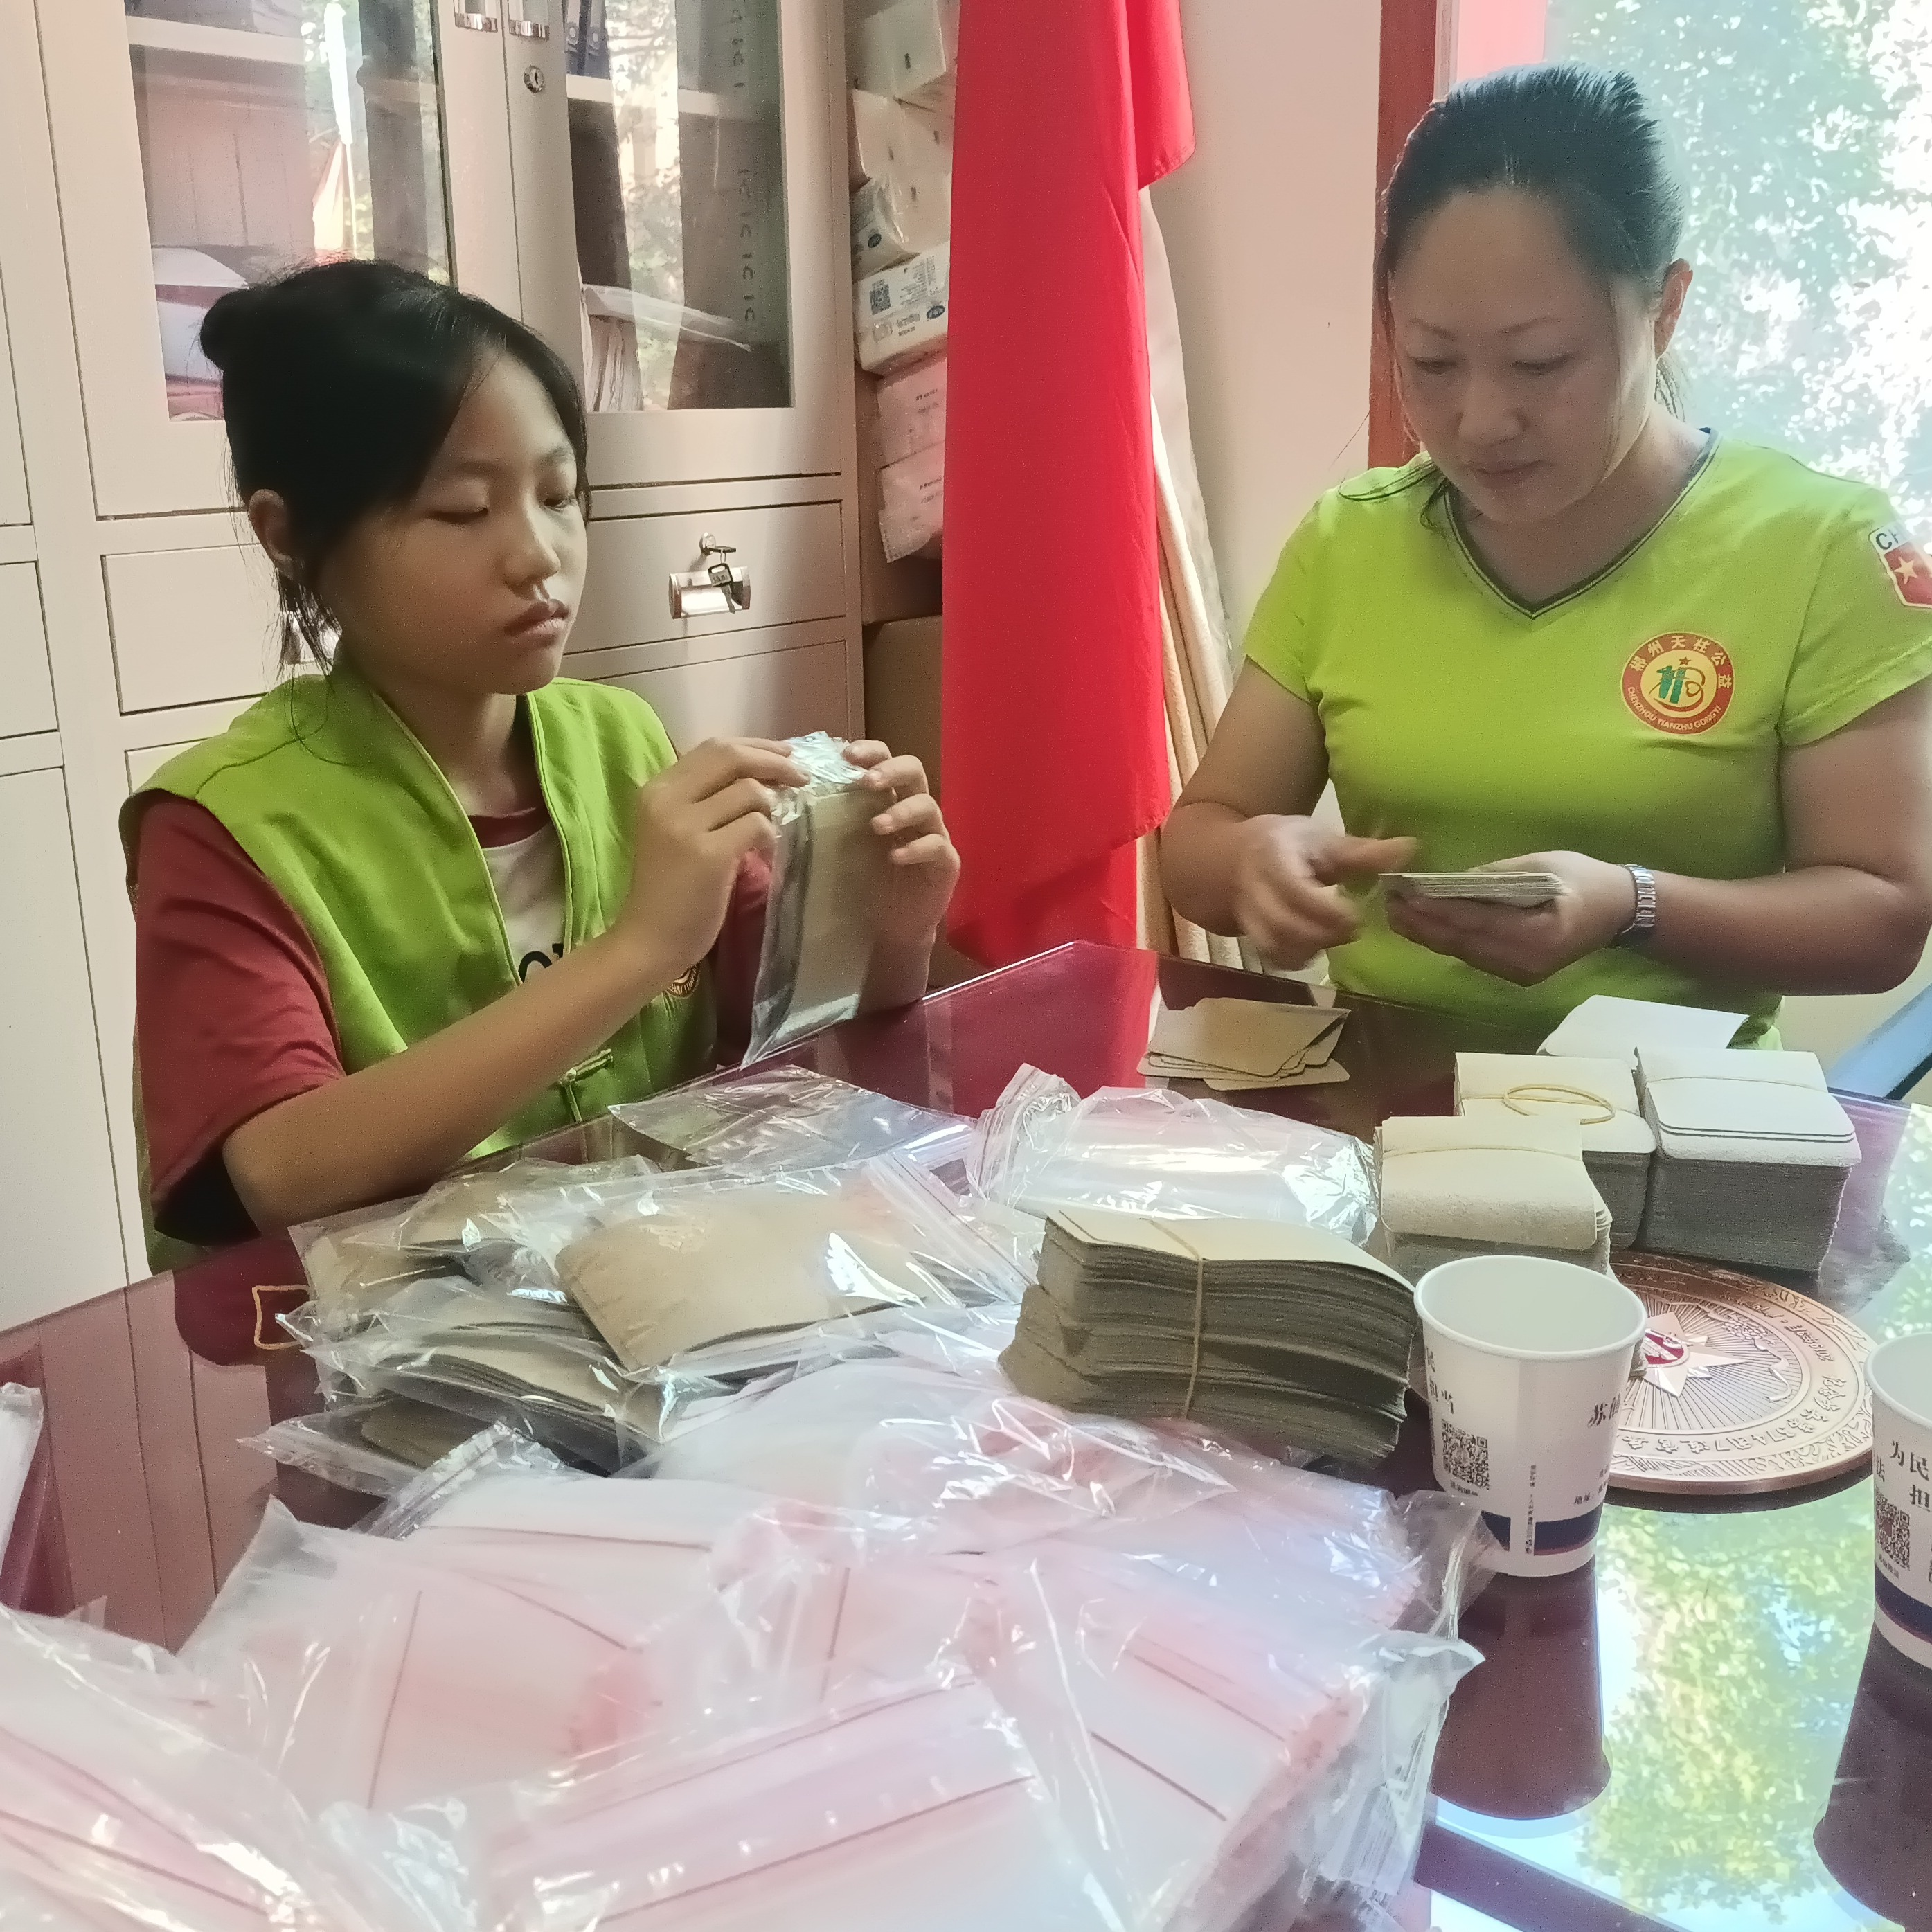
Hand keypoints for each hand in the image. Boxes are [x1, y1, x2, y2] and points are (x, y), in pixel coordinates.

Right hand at [617, 737, 805, 977]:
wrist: (649, 939)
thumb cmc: (668, 889)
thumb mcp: (676, 831)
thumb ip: (706, 800)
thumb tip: (762, 775)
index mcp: (657, 788)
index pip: (713, 747)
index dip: (755, 746)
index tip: (784, 755)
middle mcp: (666, 799)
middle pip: (731, 757)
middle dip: (774, 761)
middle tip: (802, 777)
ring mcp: (685, 825)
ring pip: (749, 791)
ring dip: (772, 808)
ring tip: (771, 831)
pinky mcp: (707, 853)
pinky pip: (756, 825)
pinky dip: (769, 835)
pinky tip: (765, 854)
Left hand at [845, 740, 960, 953]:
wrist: (886, 930)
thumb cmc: (863, 883)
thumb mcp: (840, 846)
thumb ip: (827, 818)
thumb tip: (789, 792)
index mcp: (888, 799)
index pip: (885, 760)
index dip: (871, 751)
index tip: (847, 755)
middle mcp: (913, 810)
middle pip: (914, 770)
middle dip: (890, 770)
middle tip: (867, 782)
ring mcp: (933, 835)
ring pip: (928, 806)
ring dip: (901, 811)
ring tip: (877, 825)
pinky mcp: (946, 864)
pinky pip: (937, 847)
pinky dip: (917, 848)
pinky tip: (895, 856)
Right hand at [1230, 817, 1417, 966]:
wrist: (1232, 859)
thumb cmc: (1286, 845)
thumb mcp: (1321, 839)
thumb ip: (1363, 851)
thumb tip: (1411, 850)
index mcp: (1271, 856)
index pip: (1295, 890)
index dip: (1328, 910)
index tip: (1357, 915)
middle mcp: (1252, 887)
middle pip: (1284, 924)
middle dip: (1325, 933)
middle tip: (1356, 929)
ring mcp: (1246, 914)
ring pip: (1275, 945)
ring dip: (1312, 948)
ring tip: (1338, 936)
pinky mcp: (1249, 936)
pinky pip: (1272, 956)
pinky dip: (1298, 958)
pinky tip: (1318, 947)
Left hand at [1385, 851, 1638, 984]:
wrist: (1618, 912)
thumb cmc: (1584, 879)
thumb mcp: (1543, 865)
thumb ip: (1497, 877)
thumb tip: (1450, 883)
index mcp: (1538, 934)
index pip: (1474, 921)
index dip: (1435, 909)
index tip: (1403, 893)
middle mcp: (1525, 962)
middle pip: (1462, 943)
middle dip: (1421, 924)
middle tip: (1388, 902)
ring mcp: (1520, 973)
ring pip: (1463, 953)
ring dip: (1428, 934)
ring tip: (1397, 913)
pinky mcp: (1516, 974)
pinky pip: (1473, 957)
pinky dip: (1447, 941)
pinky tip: (1425, 927)